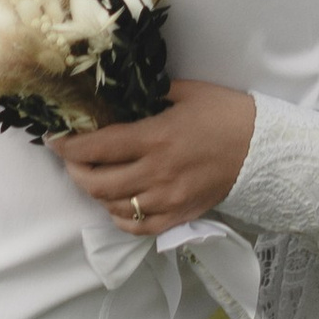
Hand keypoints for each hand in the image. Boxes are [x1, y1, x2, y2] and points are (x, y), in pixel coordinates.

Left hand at [50, 81, 256, 238]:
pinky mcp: (179, 217)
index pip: (97, 148)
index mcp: (155, 138)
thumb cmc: (226, 113)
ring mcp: (167, 200)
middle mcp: (156, 173)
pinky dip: (119, 217)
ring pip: (113, 207)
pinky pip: (137, 227)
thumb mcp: (186, 91)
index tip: (54, 139)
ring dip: (95, 192)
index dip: (68, 146)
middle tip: (70, 157)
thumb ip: (149, 94)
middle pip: (96, 183)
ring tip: (92, 175)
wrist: (264, 149)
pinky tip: (117, 202)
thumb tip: (118, 94)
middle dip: (74, 171)